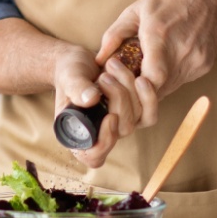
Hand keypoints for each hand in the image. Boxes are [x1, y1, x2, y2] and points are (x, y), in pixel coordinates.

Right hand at [51, 45, 144, 169]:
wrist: (81, 62)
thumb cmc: (69, 73)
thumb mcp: (67, 77)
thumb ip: (76, 88)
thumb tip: (91, 100)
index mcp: (79, 135)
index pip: (95, 155)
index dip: (105, 142)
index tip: (110, 117)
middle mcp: (101, 135)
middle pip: (122, 130)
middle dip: (119, 99)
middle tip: (104, 76)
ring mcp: (120, 125)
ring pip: (137, 119)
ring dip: (129, 89)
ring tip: (113, 66)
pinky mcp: (133, 114)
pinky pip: (149, 114)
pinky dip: (147, 95)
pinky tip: (138, 78)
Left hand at [97, 0, 216, 118]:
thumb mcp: (137, 9)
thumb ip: (115, 34)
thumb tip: (99, 59)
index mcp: (160, 36)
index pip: (152, 79)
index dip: (136, 87)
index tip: (124, 80)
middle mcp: (181, 52)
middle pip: (159, 90)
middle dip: (140, 90)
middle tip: (129, 80)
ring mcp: (196, 61)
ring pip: (170, 88)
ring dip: (155, 85)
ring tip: (145, 70)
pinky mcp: (205, 65)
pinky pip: (182, 80)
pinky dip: (169, 77)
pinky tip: (164, 62)